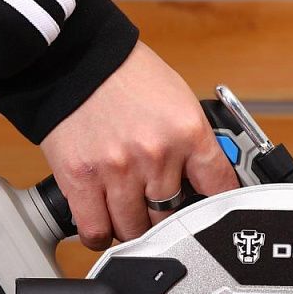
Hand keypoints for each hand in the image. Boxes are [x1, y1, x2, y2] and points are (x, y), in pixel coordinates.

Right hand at [40, 41, 238, 249]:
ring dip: (132, 228)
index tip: (210, 217)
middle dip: (166, 219)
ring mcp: (117, 170)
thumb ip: (193, 145)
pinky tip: (104, 225)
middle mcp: (155, 154)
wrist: (74, 56)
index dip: (216, 208)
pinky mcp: (81, 180)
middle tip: (157, 210)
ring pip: (134, 231)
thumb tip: (207, 185)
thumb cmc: (126, 78)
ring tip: (128, 213)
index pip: (219, 190)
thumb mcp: (178, 102)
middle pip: (172, 220)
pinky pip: (96, 232)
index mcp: (187, 132)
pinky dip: (100, 237)